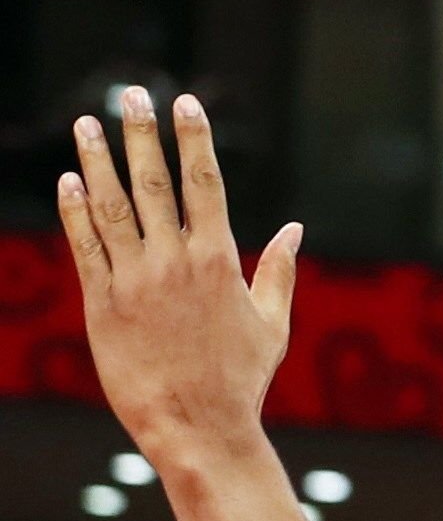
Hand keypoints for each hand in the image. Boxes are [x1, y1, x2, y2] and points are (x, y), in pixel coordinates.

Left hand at [59, 88, 300, 472]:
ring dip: (98, 161)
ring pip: (111, 206)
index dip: (194, 140)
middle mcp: (173, 263)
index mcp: (218, 262)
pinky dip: (76, 210)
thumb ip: (278, 271)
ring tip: (87, 123)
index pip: (205, 184)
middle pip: (154, 183)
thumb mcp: (271, 325)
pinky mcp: (102, 303)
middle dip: (143, 134)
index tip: (186, 103)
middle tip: (132, 94)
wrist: (197, 426)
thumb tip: (294, 229)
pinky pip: (85, 246)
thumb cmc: (241, 380)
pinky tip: (70, 181)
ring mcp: (134, 280)